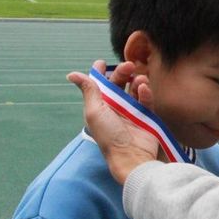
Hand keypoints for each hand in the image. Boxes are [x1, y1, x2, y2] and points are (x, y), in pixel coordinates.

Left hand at [67, 61, 159, 184]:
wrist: (131, 155)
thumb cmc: (109, 134)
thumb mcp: (94, 110)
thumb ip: (88, 90)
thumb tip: (72, 74)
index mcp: (100, 106)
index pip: (99, 85)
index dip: (100, 73)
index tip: (103, 62)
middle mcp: (115, 108)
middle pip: (119, 84)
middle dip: (122, 73)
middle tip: (129, 65)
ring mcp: (132, 112)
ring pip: (134, 89)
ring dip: (136, 80)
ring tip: (139, 78)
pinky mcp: (146, 116)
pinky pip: (146, 100)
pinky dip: (145, 92)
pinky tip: (143, 88)